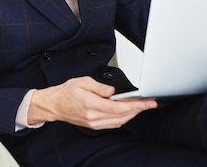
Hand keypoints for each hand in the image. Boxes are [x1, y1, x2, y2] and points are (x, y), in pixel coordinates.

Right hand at [27, 76, 157, 129]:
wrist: (55, 104)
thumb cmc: (67, 91)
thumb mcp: (83, 81)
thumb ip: (100, 87)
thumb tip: (113, 91)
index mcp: (91, 104)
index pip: (118, 107)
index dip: (135, 106)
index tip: (147, 102)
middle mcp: (93, 117)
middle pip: (122, 116)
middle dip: (139, 110)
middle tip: (151, 103)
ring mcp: (94, 123)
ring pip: (119, 122)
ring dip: (132, 115)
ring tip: (143, 106)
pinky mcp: (94, 125)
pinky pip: (113, 124)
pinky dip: (124, 118)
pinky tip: (129, 112)